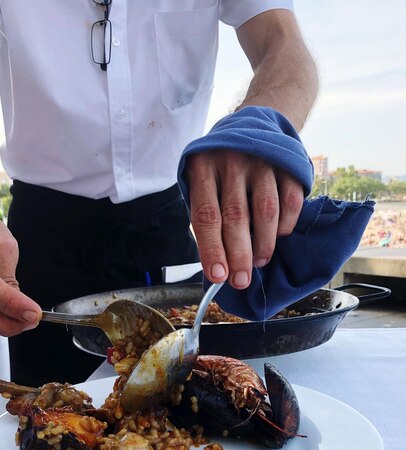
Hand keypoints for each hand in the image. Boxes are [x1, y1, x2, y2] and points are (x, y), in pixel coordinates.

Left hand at [186, 150, 303, 288]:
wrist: (254, 124)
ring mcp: (262, 161)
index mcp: (202, 167)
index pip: (206, 216)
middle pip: (236, 217)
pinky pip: (290, 203)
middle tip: (241, 281)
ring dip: (263, 244)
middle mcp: (232, 161)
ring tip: (259, 262)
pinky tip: (277, 237)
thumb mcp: (203, 181)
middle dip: (239, 256)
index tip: (218, 276)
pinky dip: (285, 227)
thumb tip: (218, 264)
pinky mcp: (287, 164)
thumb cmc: (221, 166)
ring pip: (265, 212)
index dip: (212, 249)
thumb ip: (208, 216)